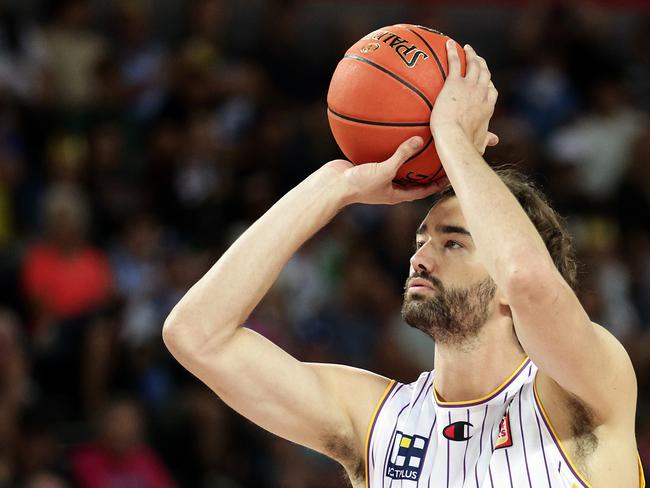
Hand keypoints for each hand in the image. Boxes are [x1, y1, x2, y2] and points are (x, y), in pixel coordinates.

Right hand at [320, 137, 448, 205]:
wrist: (332, 186)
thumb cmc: (359, 185)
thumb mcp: (385, 170)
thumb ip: (402, 155)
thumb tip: (419, 139)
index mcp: (397, 195)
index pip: (423, 191)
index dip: (438, 184)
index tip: (451, 174)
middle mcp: (389, 188)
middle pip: (413, 180)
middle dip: (426, 172)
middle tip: (440, 158)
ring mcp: (378, 179)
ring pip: (398, 169)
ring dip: (408, 160)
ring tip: (421, 145)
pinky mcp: (367, 169)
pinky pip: (382, 158)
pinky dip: (389, 150)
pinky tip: (392, 136)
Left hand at [430, 41, 498, 153]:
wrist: (454, 138)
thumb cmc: (464, 145)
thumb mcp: (479, 144)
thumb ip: (486, 141)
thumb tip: (494, 141)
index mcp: (487, 108)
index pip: (491, 92)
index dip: (489, 85)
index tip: (486, 82)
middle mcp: (481, 94)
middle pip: (485, 75)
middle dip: (483, 65)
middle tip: (478, 58)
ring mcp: (469, 87)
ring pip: (474, 65)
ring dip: (471, 55)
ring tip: (467, 49)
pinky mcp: (454, 83)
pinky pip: (455, 63)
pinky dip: (453, 52)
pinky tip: (449, 44)